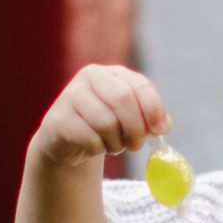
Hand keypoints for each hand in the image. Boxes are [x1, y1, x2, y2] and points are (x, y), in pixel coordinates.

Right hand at [30, 64, 169, 173]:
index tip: (159, 129)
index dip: (153, 108)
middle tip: (137, 145)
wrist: (68, 141)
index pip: (139, 85)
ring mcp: (70, 96)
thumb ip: (150, 120)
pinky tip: (96, 147)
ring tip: (114, 146)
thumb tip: (163, 124)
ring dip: (117, 142)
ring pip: (106, 122)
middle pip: (122, 99)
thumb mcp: (131, 119)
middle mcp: (89, 77)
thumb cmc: (105, 127)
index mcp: (112, 73)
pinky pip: (90, 138)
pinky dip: (99, 149)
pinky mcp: (58, 119)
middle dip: (135, 128)